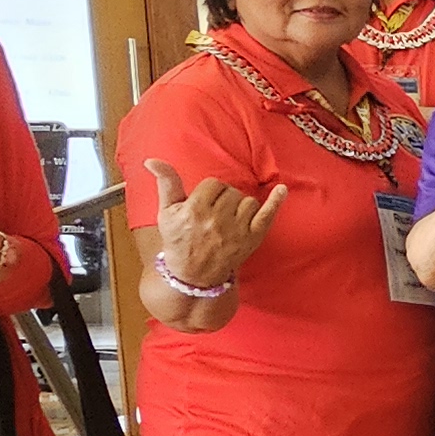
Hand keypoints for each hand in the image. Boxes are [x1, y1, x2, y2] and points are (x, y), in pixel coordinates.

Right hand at [144, 159, 289, 289]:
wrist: (193, 274)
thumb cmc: (179, 240)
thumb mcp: (167, 212)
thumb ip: (166, 184)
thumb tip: (152, 161)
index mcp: (195, 210)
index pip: (213, 184)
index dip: (209, 192)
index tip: (204, 203)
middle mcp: (217, 220)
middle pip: (231, 191)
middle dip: (223, 198)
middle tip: (215, 214)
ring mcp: (237, 230)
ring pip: (247, 201)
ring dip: (240, 206)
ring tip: (228, 219)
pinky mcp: (252, 238)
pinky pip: (267, 214)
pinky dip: (276, 201)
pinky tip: (282, 190)